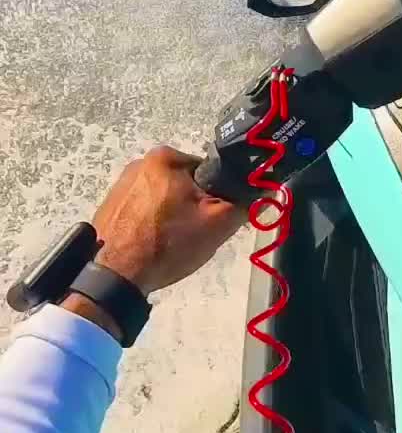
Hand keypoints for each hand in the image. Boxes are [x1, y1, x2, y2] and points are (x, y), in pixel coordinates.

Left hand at [85, 146, 242, 297]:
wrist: (115, 275)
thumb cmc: (168, 243)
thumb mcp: (218, 223)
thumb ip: (244, 201)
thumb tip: (261, 190)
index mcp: (166, 156)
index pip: (208, 172)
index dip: (217, 197)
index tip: (213, 219)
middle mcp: (140, 162)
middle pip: (185, 185)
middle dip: (193, 208)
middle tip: (192, 235)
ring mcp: (120, 185)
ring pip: (164, 200)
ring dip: (171, 217)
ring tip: (170, 244)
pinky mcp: (109, 206)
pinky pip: (143, 211)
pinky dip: (151, 225)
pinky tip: (152, 245)